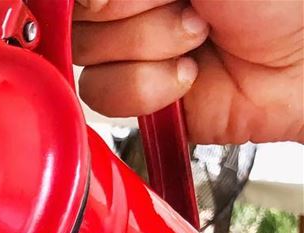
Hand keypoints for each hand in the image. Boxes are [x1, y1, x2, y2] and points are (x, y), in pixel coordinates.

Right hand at [74, 0, 303, 143]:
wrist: (302, 62)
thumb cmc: (273, 0)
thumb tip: (81, 0)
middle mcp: (126, 4)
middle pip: (79, 15)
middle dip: (131, 13)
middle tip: (186, 6)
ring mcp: (128, 49)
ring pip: (89, 55)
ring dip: (149, 49)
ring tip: (197, 39)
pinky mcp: (136, 95)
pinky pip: (105, 96)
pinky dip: (150, 88)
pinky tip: (187, 76)